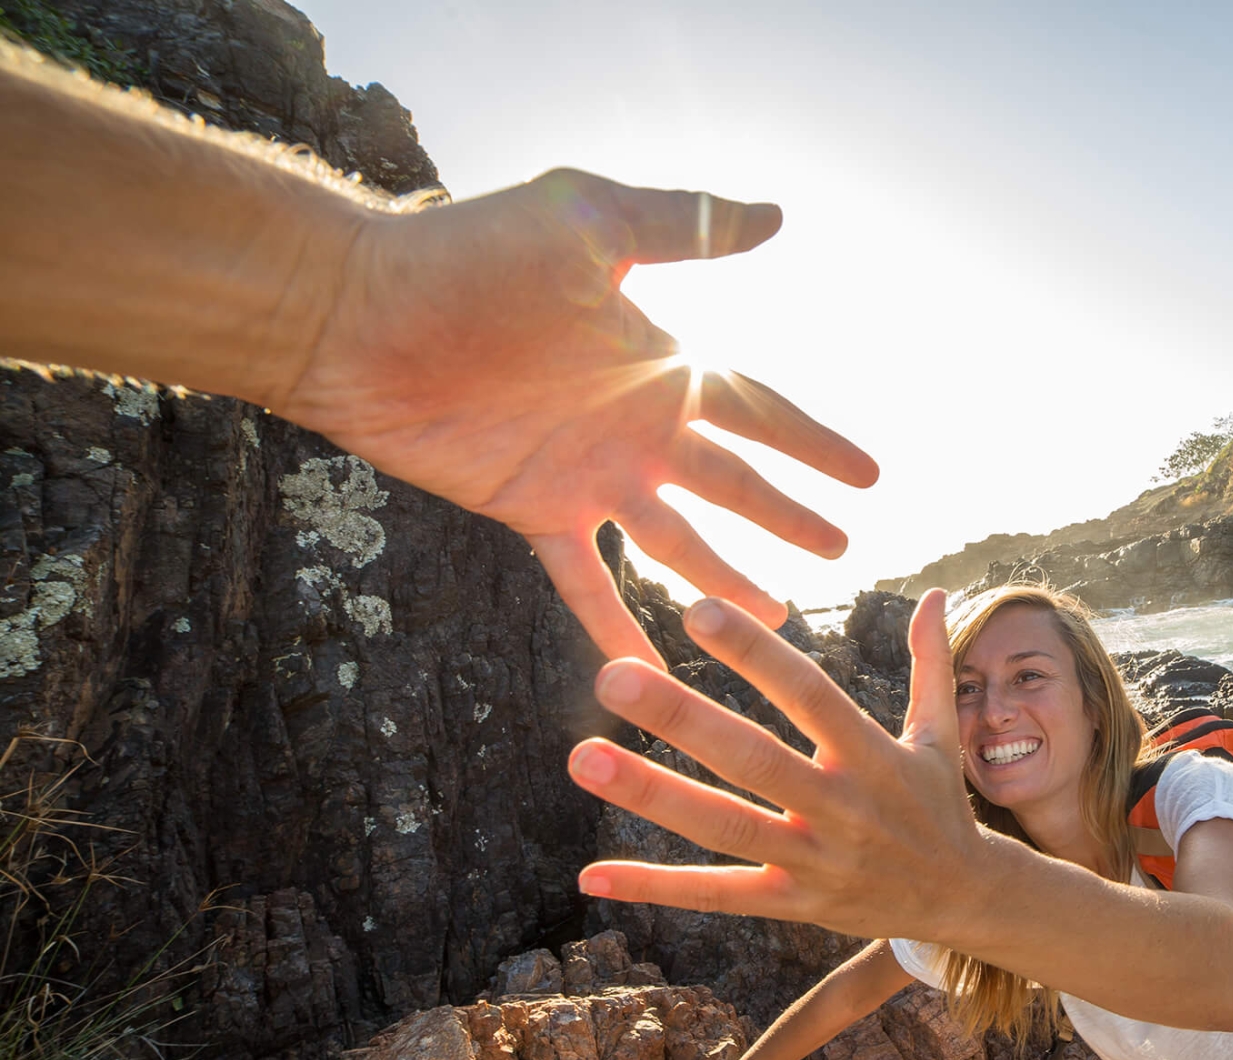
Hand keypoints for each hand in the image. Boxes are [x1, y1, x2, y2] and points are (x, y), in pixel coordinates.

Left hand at [276, 169, 877, 661]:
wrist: (362, 311)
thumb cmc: (470, 253)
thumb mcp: (588, 221)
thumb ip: (683, 226)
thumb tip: (778, 215)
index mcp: (657, 362)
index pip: (757, 410)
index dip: (813, 443)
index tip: (869, 474)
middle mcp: (633, 425)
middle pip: (733, 484)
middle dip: (786, 518)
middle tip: (839, 552)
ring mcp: (587, 474)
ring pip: (677, 544)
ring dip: (724, 582)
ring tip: (773, 620)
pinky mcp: (533, 511)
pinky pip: (583, 582)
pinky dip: (612, 626)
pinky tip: (643, 668)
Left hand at [564, 589, 986, 939]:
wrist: (964, 900)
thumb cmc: (938, 805)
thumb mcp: (939, 732)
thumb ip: (929, 660)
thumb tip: (933, 589)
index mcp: (872, 755)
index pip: (808, 694)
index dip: (755, 653)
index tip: (697, 609)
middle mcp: (841, 806)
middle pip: (752, 758)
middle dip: (681, 717)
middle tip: (613, 674)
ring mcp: (814, 860)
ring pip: (724, 825)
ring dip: (651, 794)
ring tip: (584, 756)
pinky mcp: (793, 903)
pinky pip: (718, 895)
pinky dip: (655, 888)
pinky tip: (593, 875)